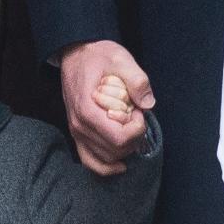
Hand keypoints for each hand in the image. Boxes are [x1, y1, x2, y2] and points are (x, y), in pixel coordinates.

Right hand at [60, 41, 153, 174]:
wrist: (75, 55)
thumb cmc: (97, 56)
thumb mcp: (120, 58)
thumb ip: (137, 80)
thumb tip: (149, 103)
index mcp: (88, 110)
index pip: (119, 137)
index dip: (136, 129)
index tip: (138, 111)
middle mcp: (79, 126)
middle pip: (115, 150)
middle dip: (133, 137)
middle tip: (136, 116)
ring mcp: (77, 133)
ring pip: (106, 158)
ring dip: (124, 149)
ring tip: (128, 128)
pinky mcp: (78, 136)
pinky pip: (90, 162)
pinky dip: (106, 167)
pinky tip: (121, 164)